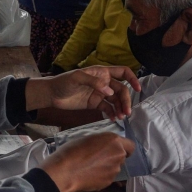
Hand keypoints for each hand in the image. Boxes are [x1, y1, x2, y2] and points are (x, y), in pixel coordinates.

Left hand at [26, 66, 141, 120]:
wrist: (52, 95)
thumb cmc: (63, 82)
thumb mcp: (76, 78)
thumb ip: (93, 82)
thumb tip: (109, 90)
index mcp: (101, 72)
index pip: (122, 72)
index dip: (132, 79)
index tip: (138, 89)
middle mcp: (104, 82)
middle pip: (121, 90)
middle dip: (126, 100)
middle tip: (127, 112)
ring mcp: (100, 93)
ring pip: (116, 100)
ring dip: (121, 108)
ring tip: (122, 117)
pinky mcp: (95, 104)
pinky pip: (108, 108)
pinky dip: (113, 113)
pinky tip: (114, 119)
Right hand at [40, 132, 134, 191]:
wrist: (65, 171)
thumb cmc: (73, 150)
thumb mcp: (88, 138)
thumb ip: (102, 142)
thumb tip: (105, 148)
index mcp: (114, 141)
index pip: (131, 145)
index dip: (124, 147)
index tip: (114, 148)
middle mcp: (118, 155)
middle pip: (121, 156)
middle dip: (112, 156)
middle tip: (97, 156)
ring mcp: (114, 170)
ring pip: (114, 167)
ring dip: (107, 166)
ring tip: (90, 166)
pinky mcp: (108, 182)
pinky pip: (107, 177)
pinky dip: (101, 176)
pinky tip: (88, 174)